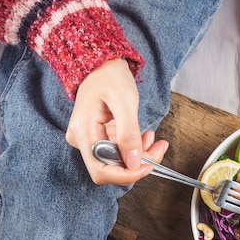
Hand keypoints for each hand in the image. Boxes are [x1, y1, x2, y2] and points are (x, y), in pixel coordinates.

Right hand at [66, 59, 168, 184]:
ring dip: (139, 156)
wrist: (102, 64)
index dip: (126, 174)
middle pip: (110, 169)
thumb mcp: (124, 100)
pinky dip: (135, 149)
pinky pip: (118, 152)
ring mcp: (89, 140)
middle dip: (137, 165)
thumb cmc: (110, 76)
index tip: (148, 167)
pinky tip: (145, 137)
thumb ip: (128, 133)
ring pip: (117, 162)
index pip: (101, 170)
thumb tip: (134, 162)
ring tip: (153, 139)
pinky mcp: (98, 139)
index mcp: (83, 132)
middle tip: (158, 149)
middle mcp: (81, 140)